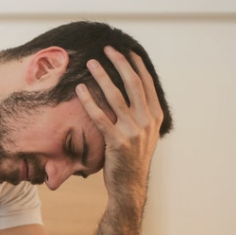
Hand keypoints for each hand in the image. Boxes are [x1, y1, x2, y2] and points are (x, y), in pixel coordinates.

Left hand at [76, 46, 163, 208]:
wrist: (129, 186)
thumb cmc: (132, 159)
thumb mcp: (145, 134)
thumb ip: (142, 114)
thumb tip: (133, 93)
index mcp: (155, 116)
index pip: (146, 84)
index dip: (136, 65)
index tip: (126, 50)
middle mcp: (147, 121)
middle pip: (133, 84)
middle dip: (120, 63)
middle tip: (108, 48)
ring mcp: (133, 132)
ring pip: (116, 97)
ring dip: (102, 77)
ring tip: (91, 63)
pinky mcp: (117, 142)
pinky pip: (100, 117)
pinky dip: (89, 101)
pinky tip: (80, 90)